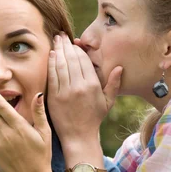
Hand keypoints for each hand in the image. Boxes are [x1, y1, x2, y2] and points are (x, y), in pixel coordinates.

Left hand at [47, 34, 122, 150]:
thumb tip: (119, 67)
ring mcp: (66, 91)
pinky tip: (51, 54)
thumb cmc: (94, 118)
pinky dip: (51, 63)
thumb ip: (113, 84)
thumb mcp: (108, 102)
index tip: (74, 42)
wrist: (79, 136)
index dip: (78, 49)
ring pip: (61, 64)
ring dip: (58, 50)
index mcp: (93, 85)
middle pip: (71, 59)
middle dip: (66, 45)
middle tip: (61, 35)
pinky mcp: (55, 97)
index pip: (84, 61)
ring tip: (56, 40)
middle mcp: (79, 86)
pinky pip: (52, 75)